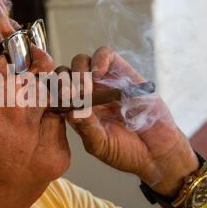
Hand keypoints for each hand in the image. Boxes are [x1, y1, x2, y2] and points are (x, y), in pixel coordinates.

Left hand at [64, 47, 198, 197]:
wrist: (156, 151)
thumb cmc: (126, 152)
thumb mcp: (100, 145)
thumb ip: (85, 127)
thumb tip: (69, 110)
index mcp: (74, 110)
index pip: (53, 92)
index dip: (50, 92)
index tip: (52, 100)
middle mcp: (86, 94)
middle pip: (63, 74)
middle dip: (61, 81)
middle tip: (68, 95)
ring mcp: (103, 82)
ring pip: (80, 61)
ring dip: (78, 71)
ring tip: (85, 89)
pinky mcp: (122, 73)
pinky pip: (105, 55)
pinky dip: (99, 59)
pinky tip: (98, 73)